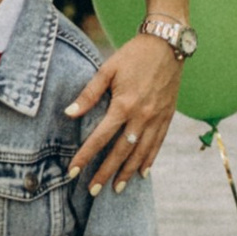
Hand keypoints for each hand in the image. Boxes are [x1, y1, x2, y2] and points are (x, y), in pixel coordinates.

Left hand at [64, 29, 178, 190]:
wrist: (168, 44)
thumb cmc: (133, 55)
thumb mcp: (107, 69)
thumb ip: (89, 94)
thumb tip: (68, 113)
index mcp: (123, 105)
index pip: (100, 138)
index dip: (85, 156)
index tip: (73, 172)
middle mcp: (141, 116)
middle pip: (120, 152)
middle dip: (105, 173)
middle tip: (92, 190)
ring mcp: (156, 118)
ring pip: (140, 152)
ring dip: (127, 172)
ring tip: (116, 188)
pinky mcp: (167, 117)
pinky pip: (158, 144)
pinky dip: (149, 160)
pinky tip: (142, 173)